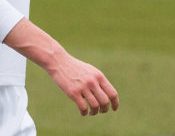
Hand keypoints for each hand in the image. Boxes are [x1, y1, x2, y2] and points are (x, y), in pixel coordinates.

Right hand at [3, 18, 119, 115]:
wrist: (59, 62)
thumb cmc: (75, 67)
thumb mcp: (90, 71)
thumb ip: (99, 81)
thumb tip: (107, 95)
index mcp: (99, 76)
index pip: (112, 93)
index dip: (115, 103)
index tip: (114, 108)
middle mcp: (92, 81)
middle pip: (105, 101)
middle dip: (104, 109)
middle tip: (100, 111)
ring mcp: (83, 87)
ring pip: (95, 106)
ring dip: (94, 112)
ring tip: (91, 112)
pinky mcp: (73, 92)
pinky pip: (83, 107)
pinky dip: (84, 112)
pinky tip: (83, 112)